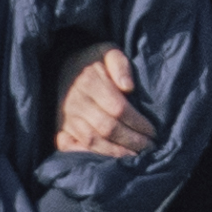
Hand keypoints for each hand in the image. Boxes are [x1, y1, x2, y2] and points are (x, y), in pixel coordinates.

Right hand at [53, 46, 152, 162]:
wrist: (61, 66)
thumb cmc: (93, 61)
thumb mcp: (108, 52)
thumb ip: (120, 65)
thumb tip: (128, 87)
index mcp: (90, 82)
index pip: (118, 109)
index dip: (137, 123)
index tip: (153, 131)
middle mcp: (76, 102)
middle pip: (108, 128)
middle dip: (131, 140)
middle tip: (149, 147)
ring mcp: (66, 117)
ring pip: (92, 141)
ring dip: (116, 152)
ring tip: (135, 156)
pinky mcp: (59, 128)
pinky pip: (72, 147)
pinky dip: (90, 155)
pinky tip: (108, 160)